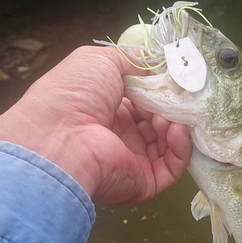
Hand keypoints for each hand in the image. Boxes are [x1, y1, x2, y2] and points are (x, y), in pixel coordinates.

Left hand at [0, 46, 191, 204]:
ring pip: (167, 145)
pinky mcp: (143, 182)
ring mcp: (131, 161)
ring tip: (171, 116)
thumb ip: (130, 60)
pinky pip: (171, 168)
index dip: (158, 91)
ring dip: (175, 126)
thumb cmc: (75, 94)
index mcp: (107, 111)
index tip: (172, 82)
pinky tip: (177, 131)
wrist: (61, 136)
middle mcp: (119, 136)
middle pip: (157, 123)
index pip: (143, 102)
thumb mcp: (101, 61)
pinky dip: (180, 149)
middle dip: (170, 108)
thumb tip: (153, 65)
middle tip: (177, 98)